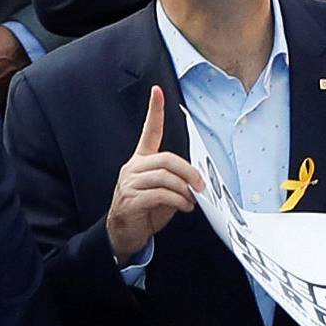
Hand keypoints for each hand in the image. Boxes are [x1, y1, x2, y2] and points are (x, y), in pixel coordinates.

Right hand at [105, 85, 204, 261]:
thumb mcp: (163, 194)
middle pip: (166, 159)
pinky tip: (184, 207)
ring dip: (184, 189)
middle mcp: (133, 168)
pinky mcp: (130, 200)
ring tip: (191, 200)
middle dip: (188, 171)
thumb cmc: (145, 211)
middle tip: (201, 185)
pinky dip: (177, 200)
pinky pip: (159, 194)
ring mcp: (129, 183)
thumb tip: (196, 182)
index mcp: (141, 161)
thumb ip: (176, 182)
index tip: (157, 91)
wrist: (124, 234)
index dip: (154, 111)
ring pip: (164, 177)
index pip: (148, 131)